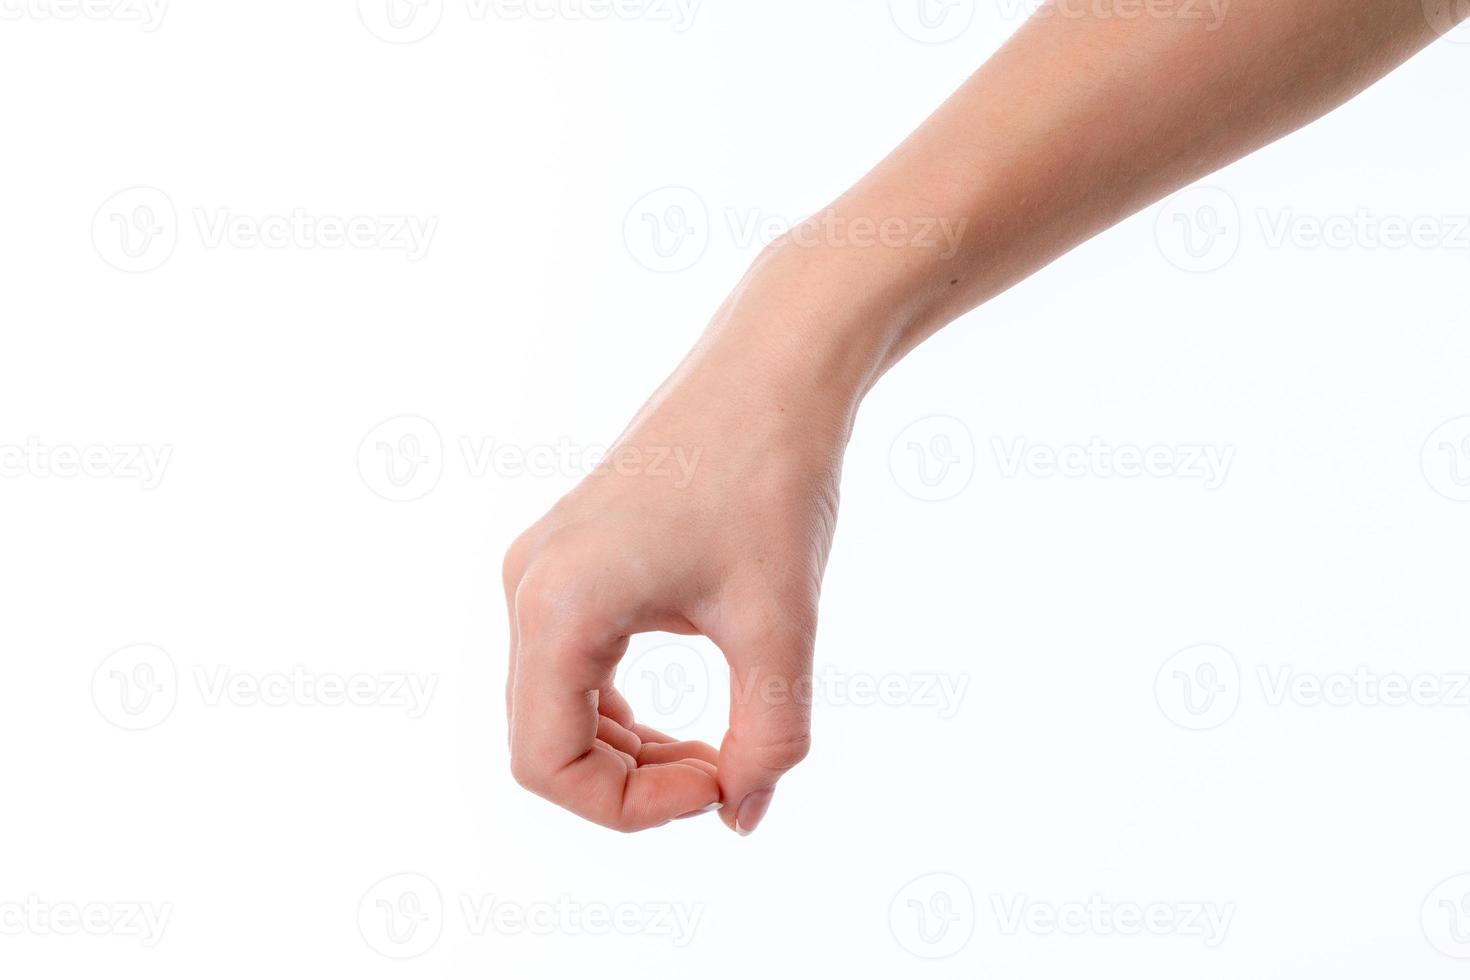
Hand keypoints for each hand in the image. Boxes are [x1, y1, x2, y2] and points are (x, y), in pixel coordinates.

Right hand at [503, 248, 865, 833]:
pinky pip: (573, 668)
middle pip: (545, 744)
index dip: (632, 807)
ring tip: (718, 753)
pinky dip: (625, 711)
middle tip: (727, 775)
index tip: (721, 782)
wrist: (774, 368)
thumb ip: (769, 737)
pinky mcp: (571, 560)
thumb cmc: (771, 477)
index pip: (547, 766)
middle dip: (635, 783)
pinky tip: (689, 717)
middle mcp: (529, 587)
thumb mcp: (779, 622)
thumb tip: (745, 815)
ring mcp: (543, 570)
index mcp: (557, 604)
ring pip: (556, 710)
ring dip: (631, 753)